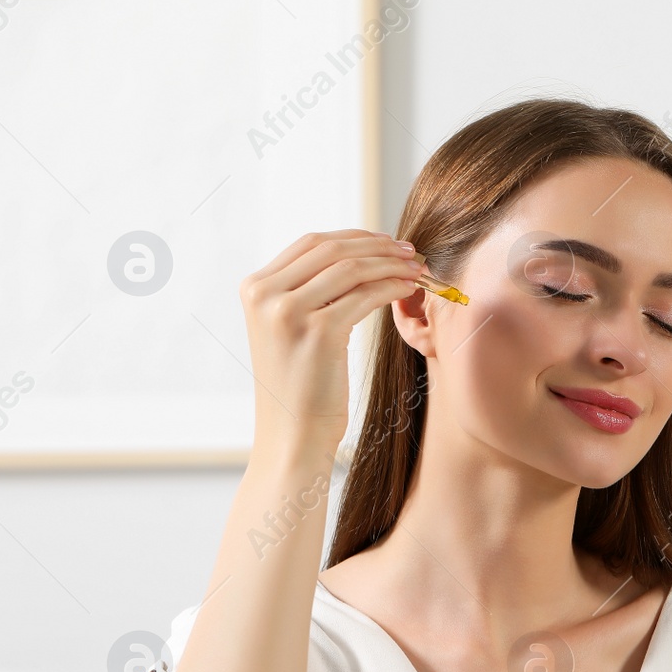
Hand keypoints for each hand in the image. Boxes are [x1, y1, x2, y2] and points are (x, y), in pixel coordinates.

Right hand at [239, 229, 428, 452]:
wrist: (292, 435)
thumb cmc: (301, 386)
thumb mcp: (291, 329)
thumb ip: (307, 291)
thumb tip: (355, 256)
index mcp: (254, 287)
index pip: (311, 242)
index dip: (355, 237)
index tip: (388, 241)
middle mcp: (264, 294)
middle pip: (332, 249)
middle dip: (378, 246)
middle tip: (411, 251)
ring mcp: (288, 311)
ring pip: (351, 268)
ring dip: (390, 264)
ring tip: (416, 268)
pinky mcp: (317, 331)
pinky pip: (364, 295)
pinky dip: (391, 287)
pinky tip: (408, 289)